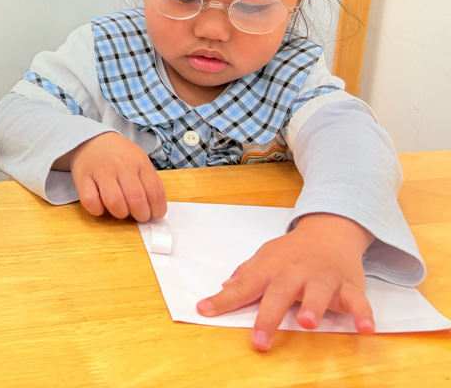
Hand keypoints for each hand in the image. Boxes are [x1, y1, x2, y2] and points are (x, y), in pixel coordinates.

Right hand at [68, 131, 165, 221]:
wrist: (91, 139)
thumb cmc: (119, 155)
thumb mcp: (139, 160)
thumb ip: (147, 181)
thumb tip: (154, 209)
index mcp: (139, 162)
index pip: (155, 191)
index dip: (157, 209)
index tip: (155, 214)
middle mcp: (121, 166)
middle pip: (136, 199)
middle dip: (141, 215)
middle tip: (138, 215)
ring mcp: (101, 172)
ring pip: (114, 202)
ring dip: (121, 214)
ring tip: (121, 211)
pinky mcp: (83, 178)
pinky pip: (91, 201)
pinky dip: (98, 210)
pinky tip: (102, 206)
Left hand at [196, 213, 374, 350]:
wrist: (329, 230)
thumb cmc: (292, 251)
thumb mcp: (265, 258)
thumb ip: (245, 275)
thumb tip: (222, 289)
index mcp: (270, 268)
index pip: (243, 285)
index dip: (223, 299)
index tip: (204, 310)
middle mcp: (295, 273)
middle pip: (279, 294)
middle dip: (268, 317)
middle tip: (259, 339)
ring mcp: (322, 279)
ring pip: (318, 294)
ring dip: (313, 308)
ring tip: (307, 323)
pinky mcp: (348, 285)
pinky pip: (357, 301)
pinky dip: (363, 314)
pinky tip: (364, 328)